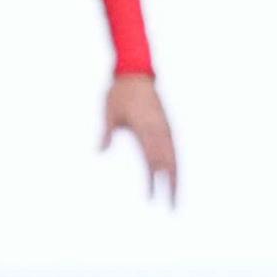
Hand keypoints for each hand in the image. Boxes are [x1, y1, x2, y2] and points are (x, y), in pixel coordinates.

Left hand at [101, 71, 178, 202]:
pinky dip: (175, 162)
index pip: (151, 159)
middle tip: (172, 205)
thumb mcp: (110, 111)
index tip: (152, 197)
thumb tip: (100, 151)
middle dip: (170, 185)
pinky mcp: (166, 124)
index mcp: (145, 127)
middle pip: (168, 162)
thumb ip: (107, 132)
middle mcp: (158, 129)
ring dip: (176, 176)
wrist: (136, 71)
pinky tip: (174, 173)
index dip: (152, 180)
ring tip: (176, 194)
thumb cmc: (120, 92)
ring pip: (174, 156)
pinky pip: (173, 147)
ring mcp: (164, 126)